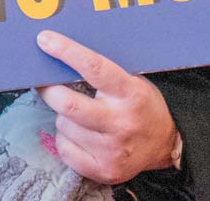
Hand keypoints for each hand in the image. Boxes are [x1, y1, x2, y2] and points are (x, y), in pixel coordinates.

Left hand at [32, 30, 177, 184]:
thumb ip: (101, 71)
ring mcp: (112, 150)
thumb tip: (59, 50)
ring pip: (63, 125)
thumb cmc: (140, 105)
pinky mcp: (103, 171)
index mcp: (130, 94)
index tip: (44, 40)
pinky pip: (64, 149)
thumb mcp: (131, 81)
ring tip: (78, 116)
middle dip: (49, 90)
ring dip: (62, 117)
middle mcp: (121, 123)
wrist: (166, 145)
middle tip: (44, 83)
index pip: (94, 67)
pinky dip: (65, 139)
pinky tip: (80, 135)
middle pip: (69, 105)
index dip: (66, 51)